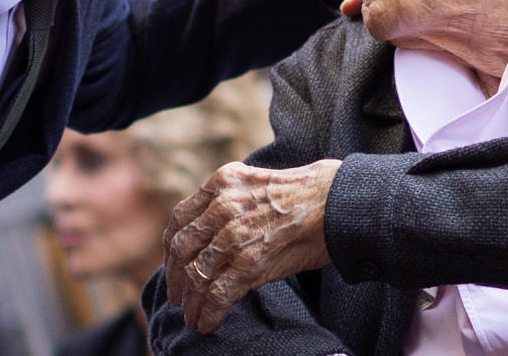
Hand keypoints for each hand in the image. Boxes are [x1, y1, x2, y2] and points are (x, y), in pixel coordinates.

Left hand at [163, 159, 340, 333]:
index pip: (181, 218)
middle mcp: (223, 206)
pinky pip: (218, 294)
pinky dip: (208, 312)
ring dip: (191, 302)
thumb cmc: (303, 194)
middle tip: (176, 296)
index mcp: (221, 183)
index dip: (171, 247)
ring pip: (197, 274)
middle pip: (183, 248)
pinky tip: (207, 324)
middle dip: (175, 277)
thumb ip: (228, 202)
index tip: (172, 263)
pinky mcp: (250, 263)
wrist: (336, 202)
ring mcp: (235, 235)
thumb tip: (209, 234)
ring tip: (192, 316)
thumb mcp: (254, 183)